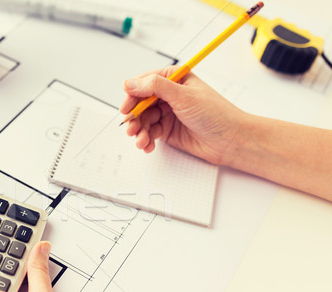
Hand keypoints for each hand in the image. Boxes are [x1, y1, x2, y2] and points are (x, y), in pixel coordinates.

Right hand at [120, 66, 247, 165]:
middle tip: (131, 128)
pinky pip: (149, 133)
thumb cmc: (216, 115)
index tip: (126, 108)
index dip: (132, 95)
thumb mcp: (183, 96)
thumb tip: (130, 82)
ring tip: (141, 140)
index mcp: (174, 79)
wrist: (231, 140)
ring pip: (143, 120)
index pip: (144, 83)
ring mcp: (168, 113)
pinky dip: (146, 140)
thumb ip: (155, 87)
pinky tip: (147, 145)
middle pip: (140, 103)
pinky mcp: (168, 130)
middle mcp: (169, 95)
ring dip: (139, 131)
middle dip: (134, 117)